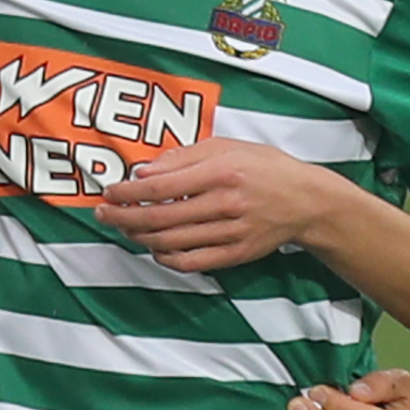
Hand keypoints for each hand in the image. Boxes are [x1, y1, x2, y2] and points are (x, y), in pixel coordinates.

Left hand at [96, 138, 350, 272]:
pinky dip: (165, 257)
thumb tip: (143, 171)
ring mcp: (231, 233)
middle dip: (123, 217)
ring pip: (170, 241)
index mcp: (222, 172)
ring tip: (123, 227)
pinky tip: (153, 246)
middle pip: (160, 217)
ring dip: (138, 236)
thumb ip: (184, 158)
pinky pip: (190, 262)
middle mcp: (226, 203)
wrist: (306, 201)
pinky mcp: (235, 254)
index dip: (127, 192)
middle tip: (103, 214)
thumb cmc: (263, 168)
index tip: (109, 192)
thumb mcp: (227, 147)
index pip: (161, 186)